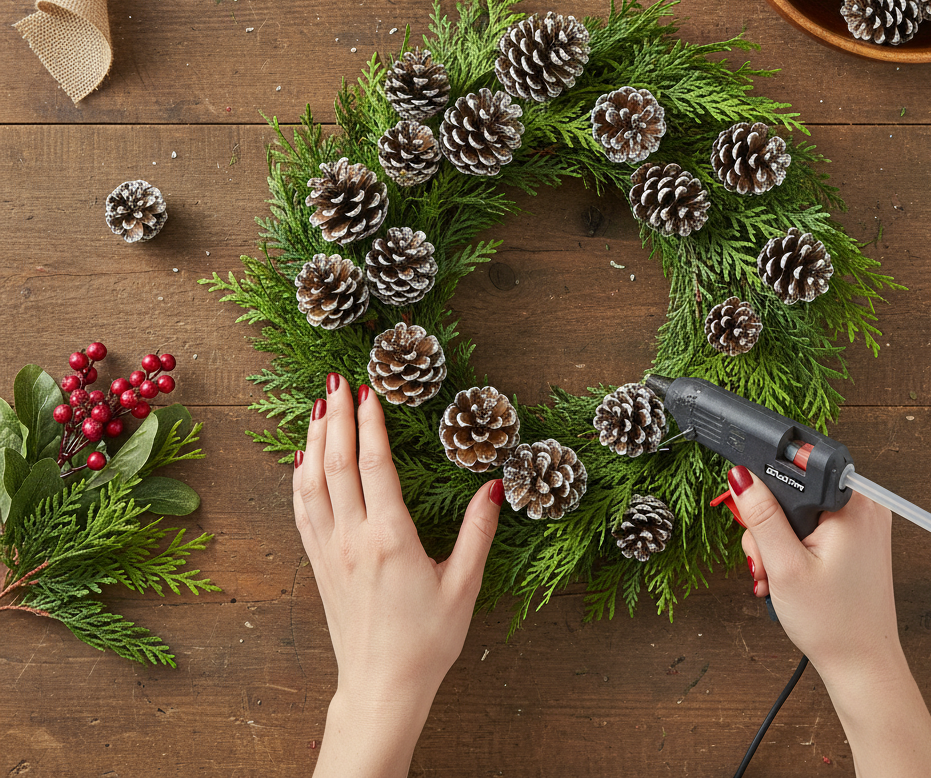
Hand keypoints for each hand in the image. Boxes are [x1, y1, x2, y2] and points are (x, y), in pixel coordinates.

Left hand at [293, 375, 502, 777]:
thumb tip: (493, 485)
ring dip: (314, 440)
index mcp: (391, 538)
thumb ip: (478, 532)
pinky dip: (299, 478)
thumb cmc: (426, 641)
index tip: (368, 391)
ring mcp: (330, 550)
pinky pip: (302, 510)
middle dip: (337, 417)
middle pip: (338, 463)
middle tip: (336, 381)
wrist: (382, 686)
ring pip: (312, 482)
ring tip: (318, 407)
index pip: (375, 465)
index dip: (371, 423)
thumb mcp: (464, 585)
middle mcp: (354, 537)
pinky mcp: (319, 564)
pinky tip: (302, 459)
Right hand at [729, 465, 897, 681]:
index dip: (766, 495)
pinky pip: (812, 529)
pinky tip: (788, 574)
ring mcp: (861, 526)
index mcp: (853, 505)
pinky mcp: (855, 541)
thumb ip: (761, 516)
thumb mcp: (785, 566)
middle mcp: (863, 508)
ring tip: (775, 574)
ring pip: (798, 513)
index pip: (795, 472)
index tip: (755, 522)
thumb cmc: (833, 625)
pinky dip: (793, 548)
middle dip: (768, 527)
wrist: (861, 666)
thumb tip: (742, 476)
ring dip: (777, 542)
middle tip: (766, 560)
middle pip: (793, 494)